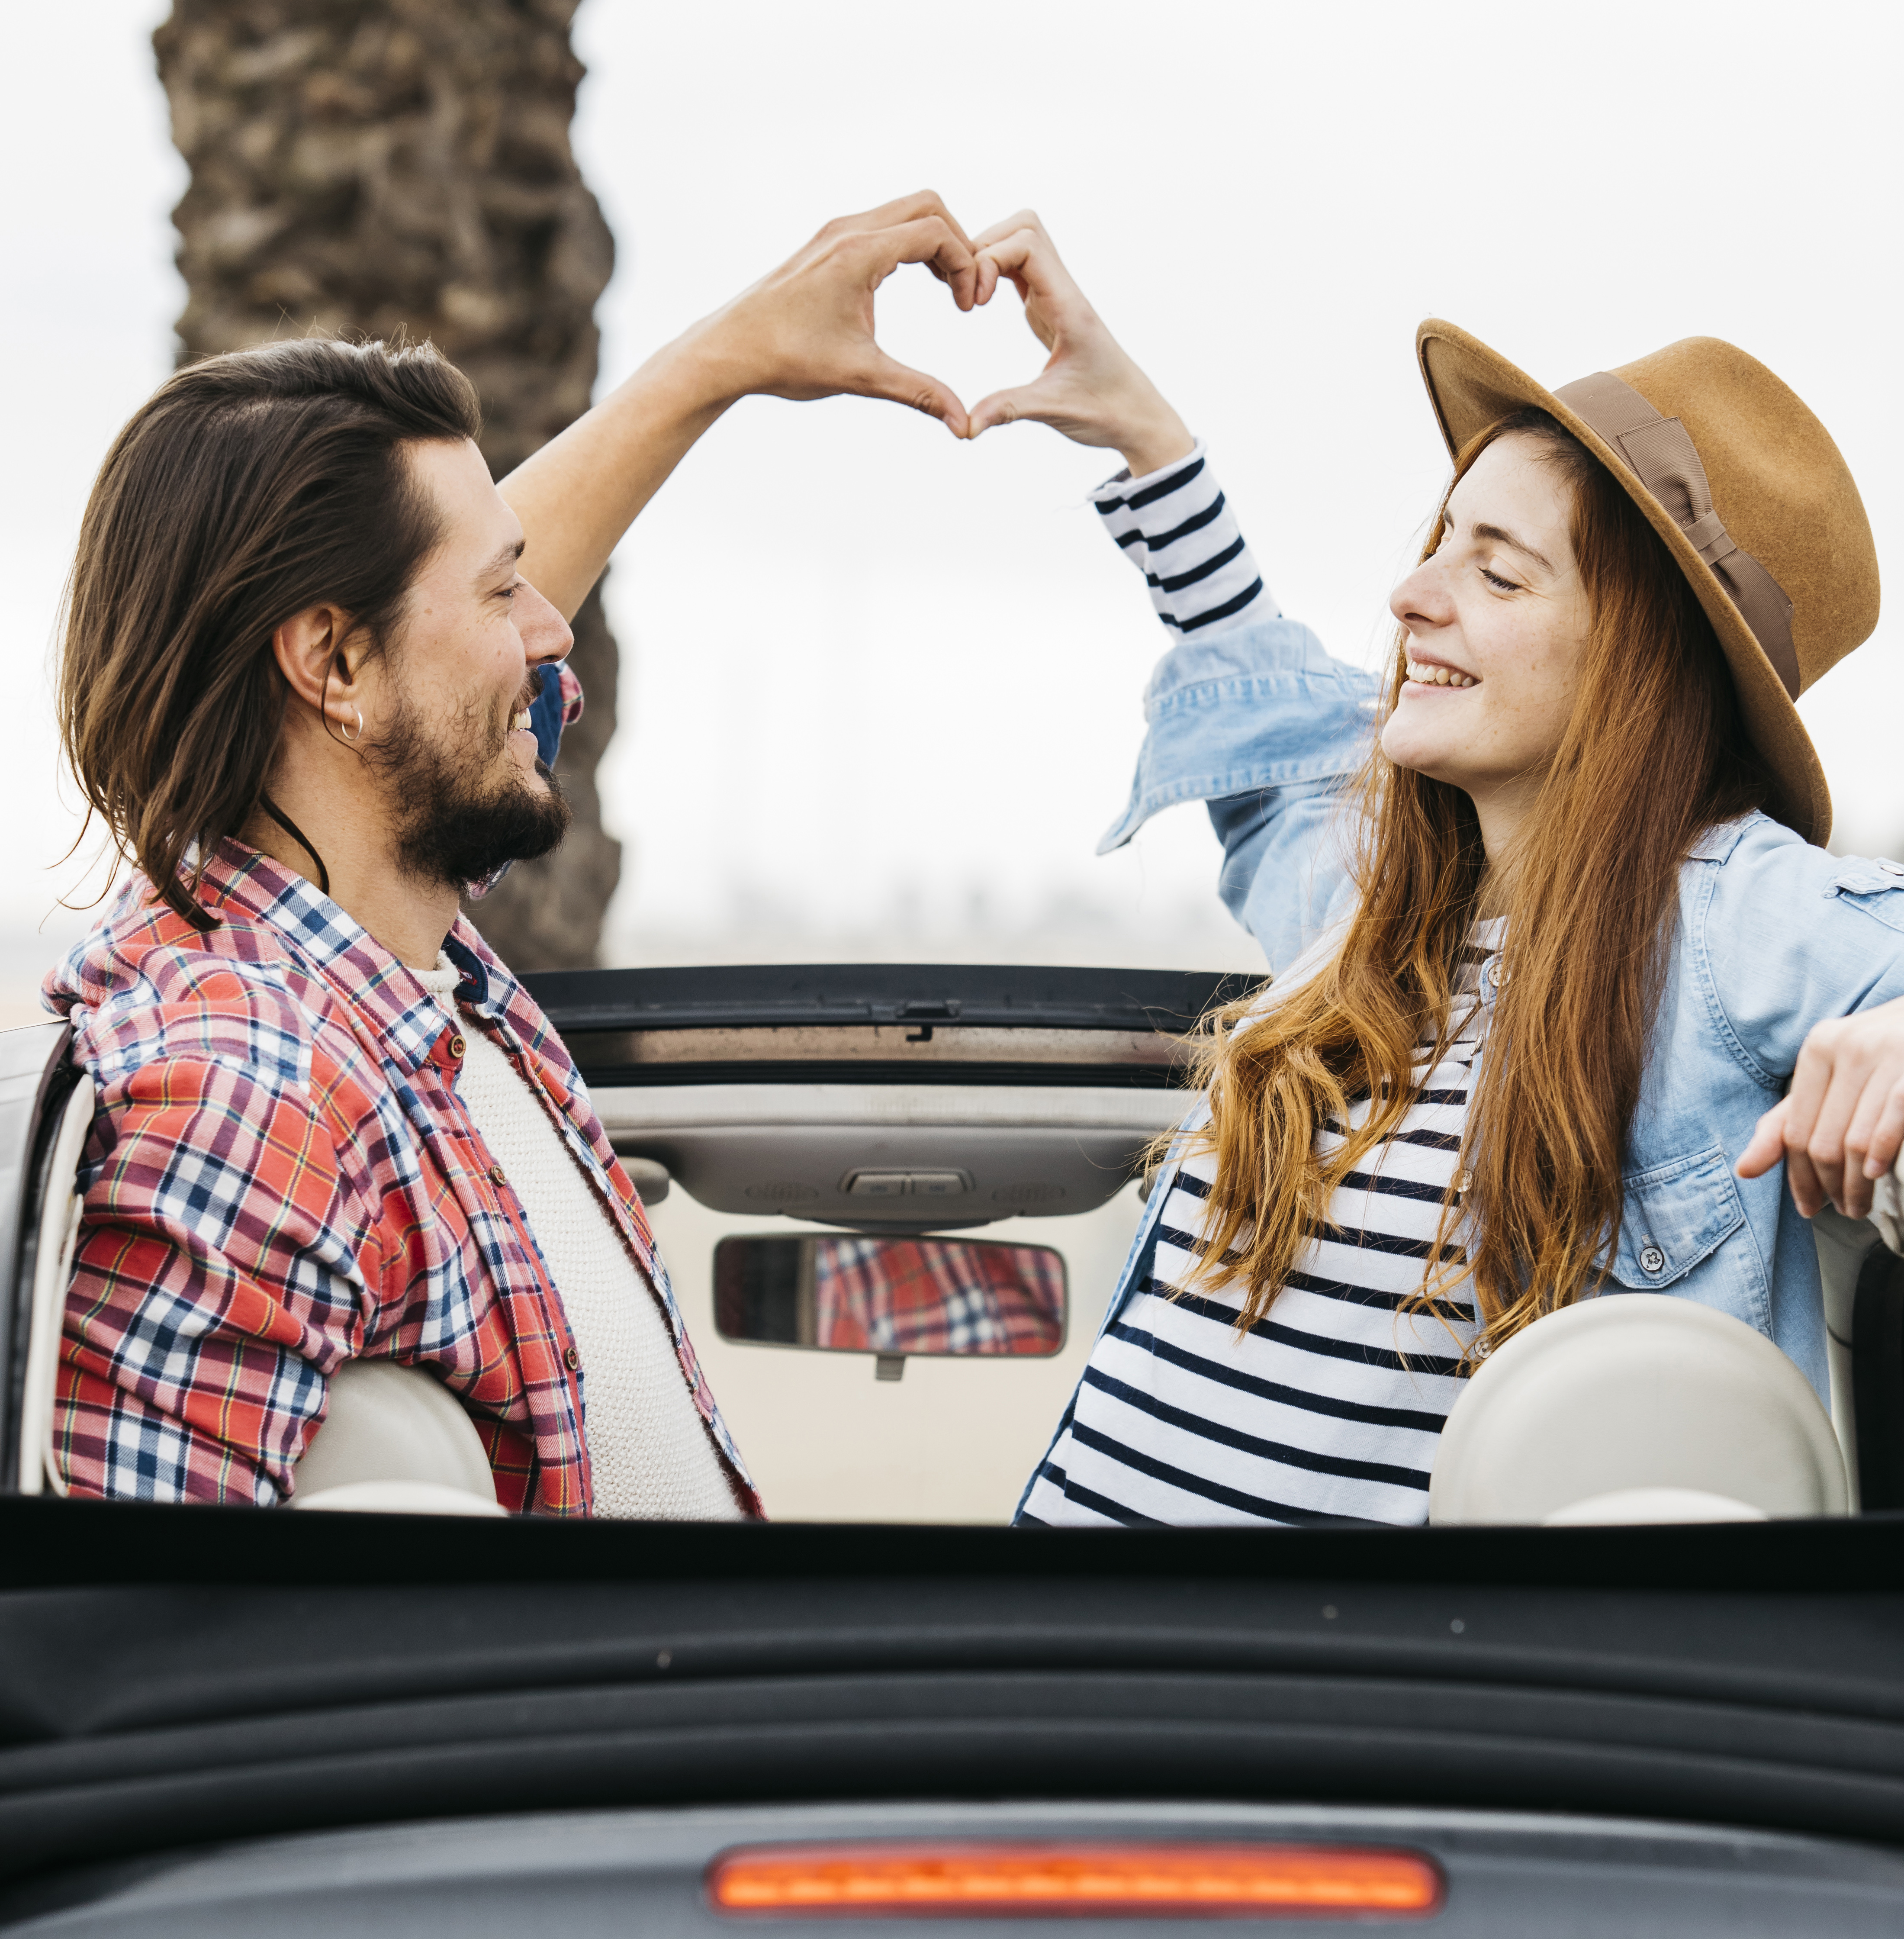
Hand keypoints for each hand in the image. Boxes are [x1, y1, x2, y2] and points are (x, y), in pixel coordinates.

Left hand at [690, 190, 978, 434]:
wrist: (729, 351)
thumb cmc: (787, 360)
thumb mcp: (861, 377)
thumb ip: (918, 392)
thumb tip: (963, 425)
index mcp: (859, 253)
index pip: (935, 233)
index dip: (966, 266)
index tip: (968, 307)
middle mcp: (847, 231)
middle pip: (927, 207)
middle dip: (957, 245)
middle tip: (964, 292)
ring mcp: (834, 233)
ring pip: (904, 212)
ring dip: (933, 244)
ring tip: (945, 289)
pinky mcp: (826, 244)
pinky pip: (882, 225)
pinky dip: (908, 245)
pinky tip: (912, 282)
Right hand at [965, 211, 1192, 476]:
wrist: (1137, 417)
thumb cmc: (1106, 410)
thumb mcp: (1053, 409)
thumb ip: (1007, 410)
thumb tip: (965, 427)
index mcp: (1068, 307)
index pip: (1027, 244)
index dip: (989, 259)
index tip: (975, 303)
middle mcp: (1064, 292)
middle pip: (1023, 228)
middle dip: (984, 247)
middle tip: (965, 292)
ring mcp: (1057, 297)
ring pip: (1022, 241)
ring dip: (988, 255)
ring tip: (970, 295)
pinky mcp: (1049, 309)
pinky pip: (1020, 269)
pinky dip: (995, 271)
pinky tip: (980, 301)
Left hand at [1735, 995, 1903, 1218]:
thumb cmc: (1878, 1056)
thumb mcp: (1828, 1078)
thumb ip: (1785, 1121)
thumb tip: (1744, 1170)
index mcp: (1818, 1048)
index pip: (1794, 1129)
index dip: (1798, 1176)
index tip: (1808, 1206)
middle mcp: (1848, 1048)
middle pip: (1823, 1140)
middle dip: (1829, 1186)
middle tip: (1841, 1209)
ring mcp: (1886, 1056)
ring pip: (1855, 1141)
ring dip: (1855, 1184)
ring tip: (1858, 1204)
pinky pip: (1890, 1123)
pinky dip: (1880, 1155)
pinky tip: (1875, 1174)